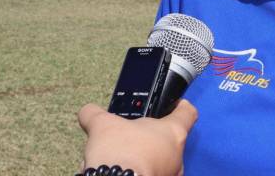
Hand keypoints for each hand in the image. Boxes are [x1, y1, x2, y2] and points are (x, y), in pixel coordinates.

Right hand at [77, 100, 197, 175]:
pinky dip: (138, 173)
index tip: (172, 105)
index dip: (179, 106)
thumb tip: (87, 112)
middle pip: (170, 140)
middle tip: (131, 137)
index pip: (187, 112)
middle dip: (150, 138)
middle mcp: (177, 155)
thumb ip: (95, 114)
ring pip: (161, 161)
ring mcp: (170, 174)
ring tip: (121, 158)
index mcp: (172, 131)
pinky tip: (121, 172)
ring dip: (144, 158)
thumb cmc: (121, 153)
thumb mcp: (102, 125)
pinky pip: (152, 175)